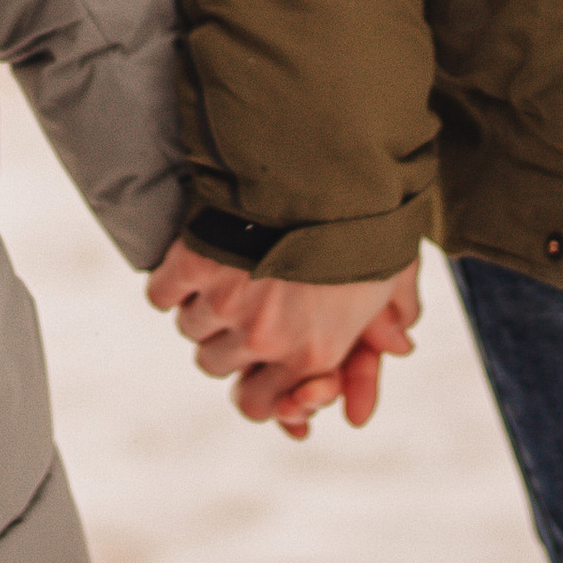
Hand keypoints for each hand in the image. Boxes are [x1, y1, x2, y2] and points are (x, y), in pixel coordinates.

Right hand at [145, 238, 420, 439]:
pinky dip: (170, 283)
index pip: (256, 405)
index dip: (250, 384)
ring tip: (226, 268)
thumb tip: (401, 348)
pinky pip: (161, 294)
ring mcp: (226, 302)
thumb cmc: (365, 213)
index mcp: (312, 352)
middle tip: (244, 299)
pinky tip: (191, 263)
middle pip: (214, 364)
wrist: (326, 157)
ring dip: (201, 305)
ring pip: (190, 327)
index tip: (252, 362)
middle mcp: (264, 337)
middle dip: (226, 338)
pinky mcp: (194, 264)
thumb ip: (397, 316)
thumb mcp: (395, 268)